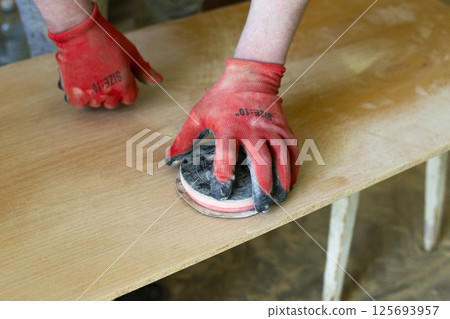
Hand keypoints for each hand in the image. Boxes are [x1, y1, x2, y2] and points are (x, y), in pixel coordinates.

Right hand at [48, 3, 161, 107]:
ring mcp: (91, 94)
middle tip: (104, 75)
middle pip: (113, 103)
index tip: (118, 77)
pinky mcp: (74, 92)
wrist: (79, 30)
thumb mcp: (130, 53)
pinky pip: (80, 104)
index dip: (125, 88)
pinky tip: (81, 82)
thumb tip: (158, 81)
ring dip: (95, 94)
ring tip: (91, 75)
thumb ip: (144, 70)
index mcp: (124, 85)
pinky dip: (80, 96)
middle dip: (111, 92)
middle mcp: (109, 93)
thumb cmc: (106, 38)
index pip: (129, 98)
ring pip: (96, 103)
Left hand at [166, 59, 298, 212]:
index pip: (225, 155)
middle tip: (260, 205)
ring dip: (281, 179)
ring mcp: (270, 128)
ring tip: (280, 198)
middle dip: (261, 185)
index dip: (223, 175)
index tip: (223, 190)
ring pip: (280, 156)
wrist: (250, 76)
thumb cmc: (222, 97)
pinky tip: (290, 181)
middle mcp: (251, 129)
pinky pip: (292, 148)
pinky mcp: (283, 126)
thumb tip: (170, 158)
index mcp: (228, 127)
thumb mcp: (198, 114)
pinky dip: (293, 166)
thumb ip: (184, 138)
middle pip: (260, 160)